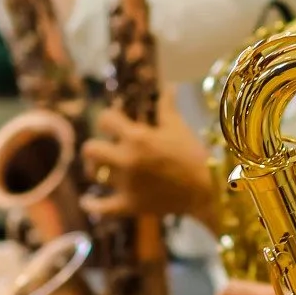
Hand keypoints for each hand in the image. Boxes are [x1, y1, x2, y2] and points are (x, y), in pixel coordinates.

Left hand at [81, 98, 215, 227]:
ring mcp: (126, 184)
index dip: (108, 119)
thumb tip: (169, 86)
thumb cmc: (193, 156)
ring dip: (96, 171)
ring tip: (102, 171)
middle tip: (105, 150)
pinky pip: (102, 208)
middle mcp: (126, 159)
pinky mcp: (130, 205)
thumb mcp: (178, 128)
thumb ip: (167, 107)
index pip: (105, 119)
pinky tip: (88, 201)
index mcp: (136, 137)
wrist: (206, 190)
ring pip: (95, 175)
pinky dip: (93, 205)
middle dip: (96, 147)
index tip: (114, 122)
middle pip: (91, 149)